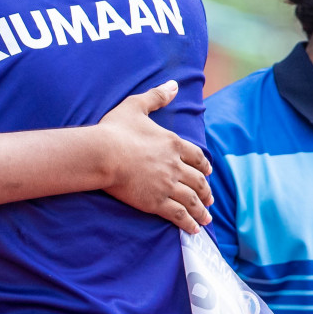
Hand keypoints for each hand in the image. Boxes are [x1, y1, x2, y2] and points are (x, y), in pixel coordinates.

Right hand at [95, 81, 213, 232]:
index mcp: (173, 144)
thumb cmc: (115, 130)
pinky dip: (189, 223)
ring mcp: (167, 185)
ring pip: (192, 200)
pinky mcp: (156, 202)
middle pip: (198, 181)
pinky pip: (179, 214)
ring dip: (202, 210)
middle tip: (209, 199)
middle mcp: (175, 166)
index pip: (197, 157)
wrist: (103, 153)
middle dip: (206, 191)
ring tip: (206, 219)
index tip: (208, 173)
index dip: (204, 166)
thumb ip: (157, 96)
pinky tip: (194, 229)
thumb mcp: (136, 106)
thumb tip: (174, 84)